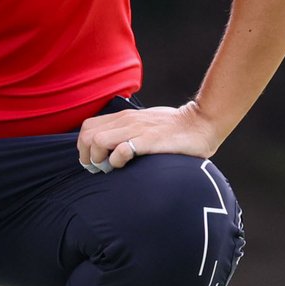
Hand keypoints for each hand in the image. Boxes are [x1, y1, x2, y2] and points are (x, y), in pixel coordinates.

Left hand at [75, 101, 222, 172]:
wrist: (200, 123)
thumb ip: (128, 131)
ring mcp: (137, 130)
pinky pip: (121, 150)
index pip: (87, 127)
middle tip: (98, 168)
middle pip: (87, 134)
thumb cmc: (173, 128)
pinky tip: (124, 165)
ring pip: (98, 141)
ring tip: (110, 168)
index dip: (84, 146)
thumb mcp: (145, 124)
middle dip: (86, 155)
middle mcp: (126, 120)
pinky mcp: (149, 140)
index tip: (94, 162)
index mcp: (124, 117)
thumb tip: (111, 149)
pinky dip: (116, 160)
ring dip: (98, 158)